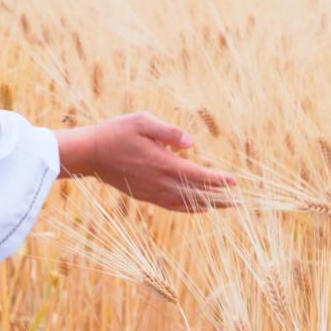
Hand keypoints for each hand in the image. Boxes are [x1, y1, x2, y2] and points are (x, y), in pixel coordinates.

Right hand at [54, 112, 236, 211]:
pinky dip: (189, 209)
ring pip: (185, 202)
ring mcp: (151, 191)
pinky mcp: (145, 195)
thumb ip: (168, 132)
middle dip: (219, 197)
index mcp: (161, 163)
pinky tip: (201, 209)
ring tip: (227, 206)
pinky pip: (171, 205)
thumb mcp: (142, 121)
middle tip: (240, 202)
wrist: (90, 154)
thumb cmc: (116, 132)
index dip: (217, 179)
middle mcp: (159, 181)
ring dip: (208, 204)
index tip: (234, 181)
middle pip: (195, 193)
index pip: (196, 175)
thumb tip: (191, 143)